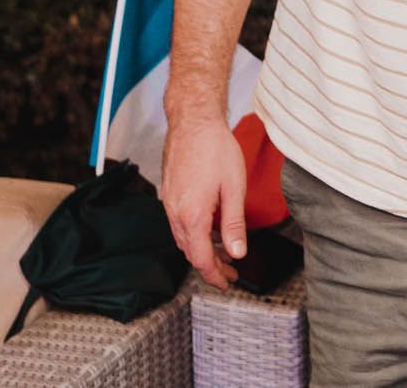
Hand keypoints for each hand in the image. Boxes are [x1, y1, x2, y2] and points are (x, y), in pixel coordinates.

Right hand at [160, 114, 248, 287]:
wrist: (193, 123)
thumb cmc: (215, 150)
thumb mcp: (234, 188)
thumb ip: (234, 224)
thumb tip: (237, 252)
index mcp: (192, 215)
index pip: (201, 258)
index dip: (214, 275)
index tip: (227, 283)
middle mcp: (175, 213)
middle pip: (190, 252)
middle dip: (210, 266)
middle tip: (229, 272)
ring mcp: (169, 204)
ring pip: (184, 239)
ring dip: (202, 251)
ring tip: (223, 254)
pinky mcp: (169, 195)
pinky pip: (180, 224)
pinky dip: (195, 234)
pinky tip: (210, 230)